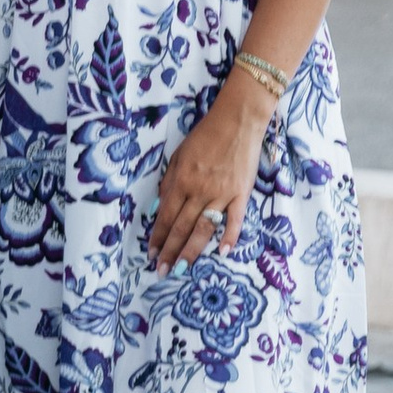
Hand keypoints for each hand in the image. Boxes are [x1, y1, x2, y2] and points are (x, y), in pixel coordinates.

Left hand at [149, 78, 273, 272]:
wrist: (238, 121)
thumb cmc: (204, 136)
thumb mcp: (177, 155)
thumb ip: (168, 182)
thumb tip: (157, 208)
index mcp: (181, 180)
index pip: (165, 216)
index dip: (157, 237)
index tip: (151, 254)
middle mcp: (199, 190)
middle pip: (181, 227)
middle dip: (170, 252)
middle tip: (161, 272)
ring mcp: (222, 194)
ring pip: (204, 229)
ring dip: (191, 251)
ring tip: (182, 269)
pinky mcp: (241, 194)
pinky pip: (235, 220)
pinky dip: (230, 237)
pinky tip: (222, 253)